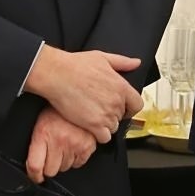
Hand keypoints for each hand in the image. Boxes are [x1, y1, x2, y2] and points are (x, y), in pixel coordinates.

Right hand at [25, 47, 142, 142]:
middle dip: (113, 114)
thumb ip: (123, 62)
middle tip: (99, 108)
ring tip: (93, 116)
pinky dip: (99, 135)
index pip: (137, 105)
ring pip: (113, 128)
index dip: (130, 107)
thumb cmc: (75, 65)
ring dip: (105, 125)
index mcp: (121, 87)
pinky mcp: (93, 125)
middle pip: (122, 116)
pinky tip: (90, 127)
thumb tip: (136, 63)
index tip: (123, 107)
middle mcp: (116, 102)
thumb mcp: (103, 58)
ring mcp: (106, 115)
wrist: (56, 74)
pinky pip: (104, 138)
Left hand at [25, 109, 96, 183]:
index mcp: (43, 134)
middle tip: (51, 153)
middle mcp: (59, 140)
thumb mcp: (40, 122)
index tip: (35, 177)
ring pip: (65, 168)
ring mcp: (74, 144)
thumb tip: (32, 167)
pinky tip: (73, 146)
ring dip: (63, 161)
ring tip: (63, 145)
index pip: (35, 166)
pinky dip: (76, 158)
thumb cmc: (57, 109)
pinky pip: (79, 163)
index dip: (34, 175)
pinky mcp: (88, 146)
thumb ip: (36, 144)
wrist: (77, 94)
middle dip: (49, 165)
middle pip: (50, 171)